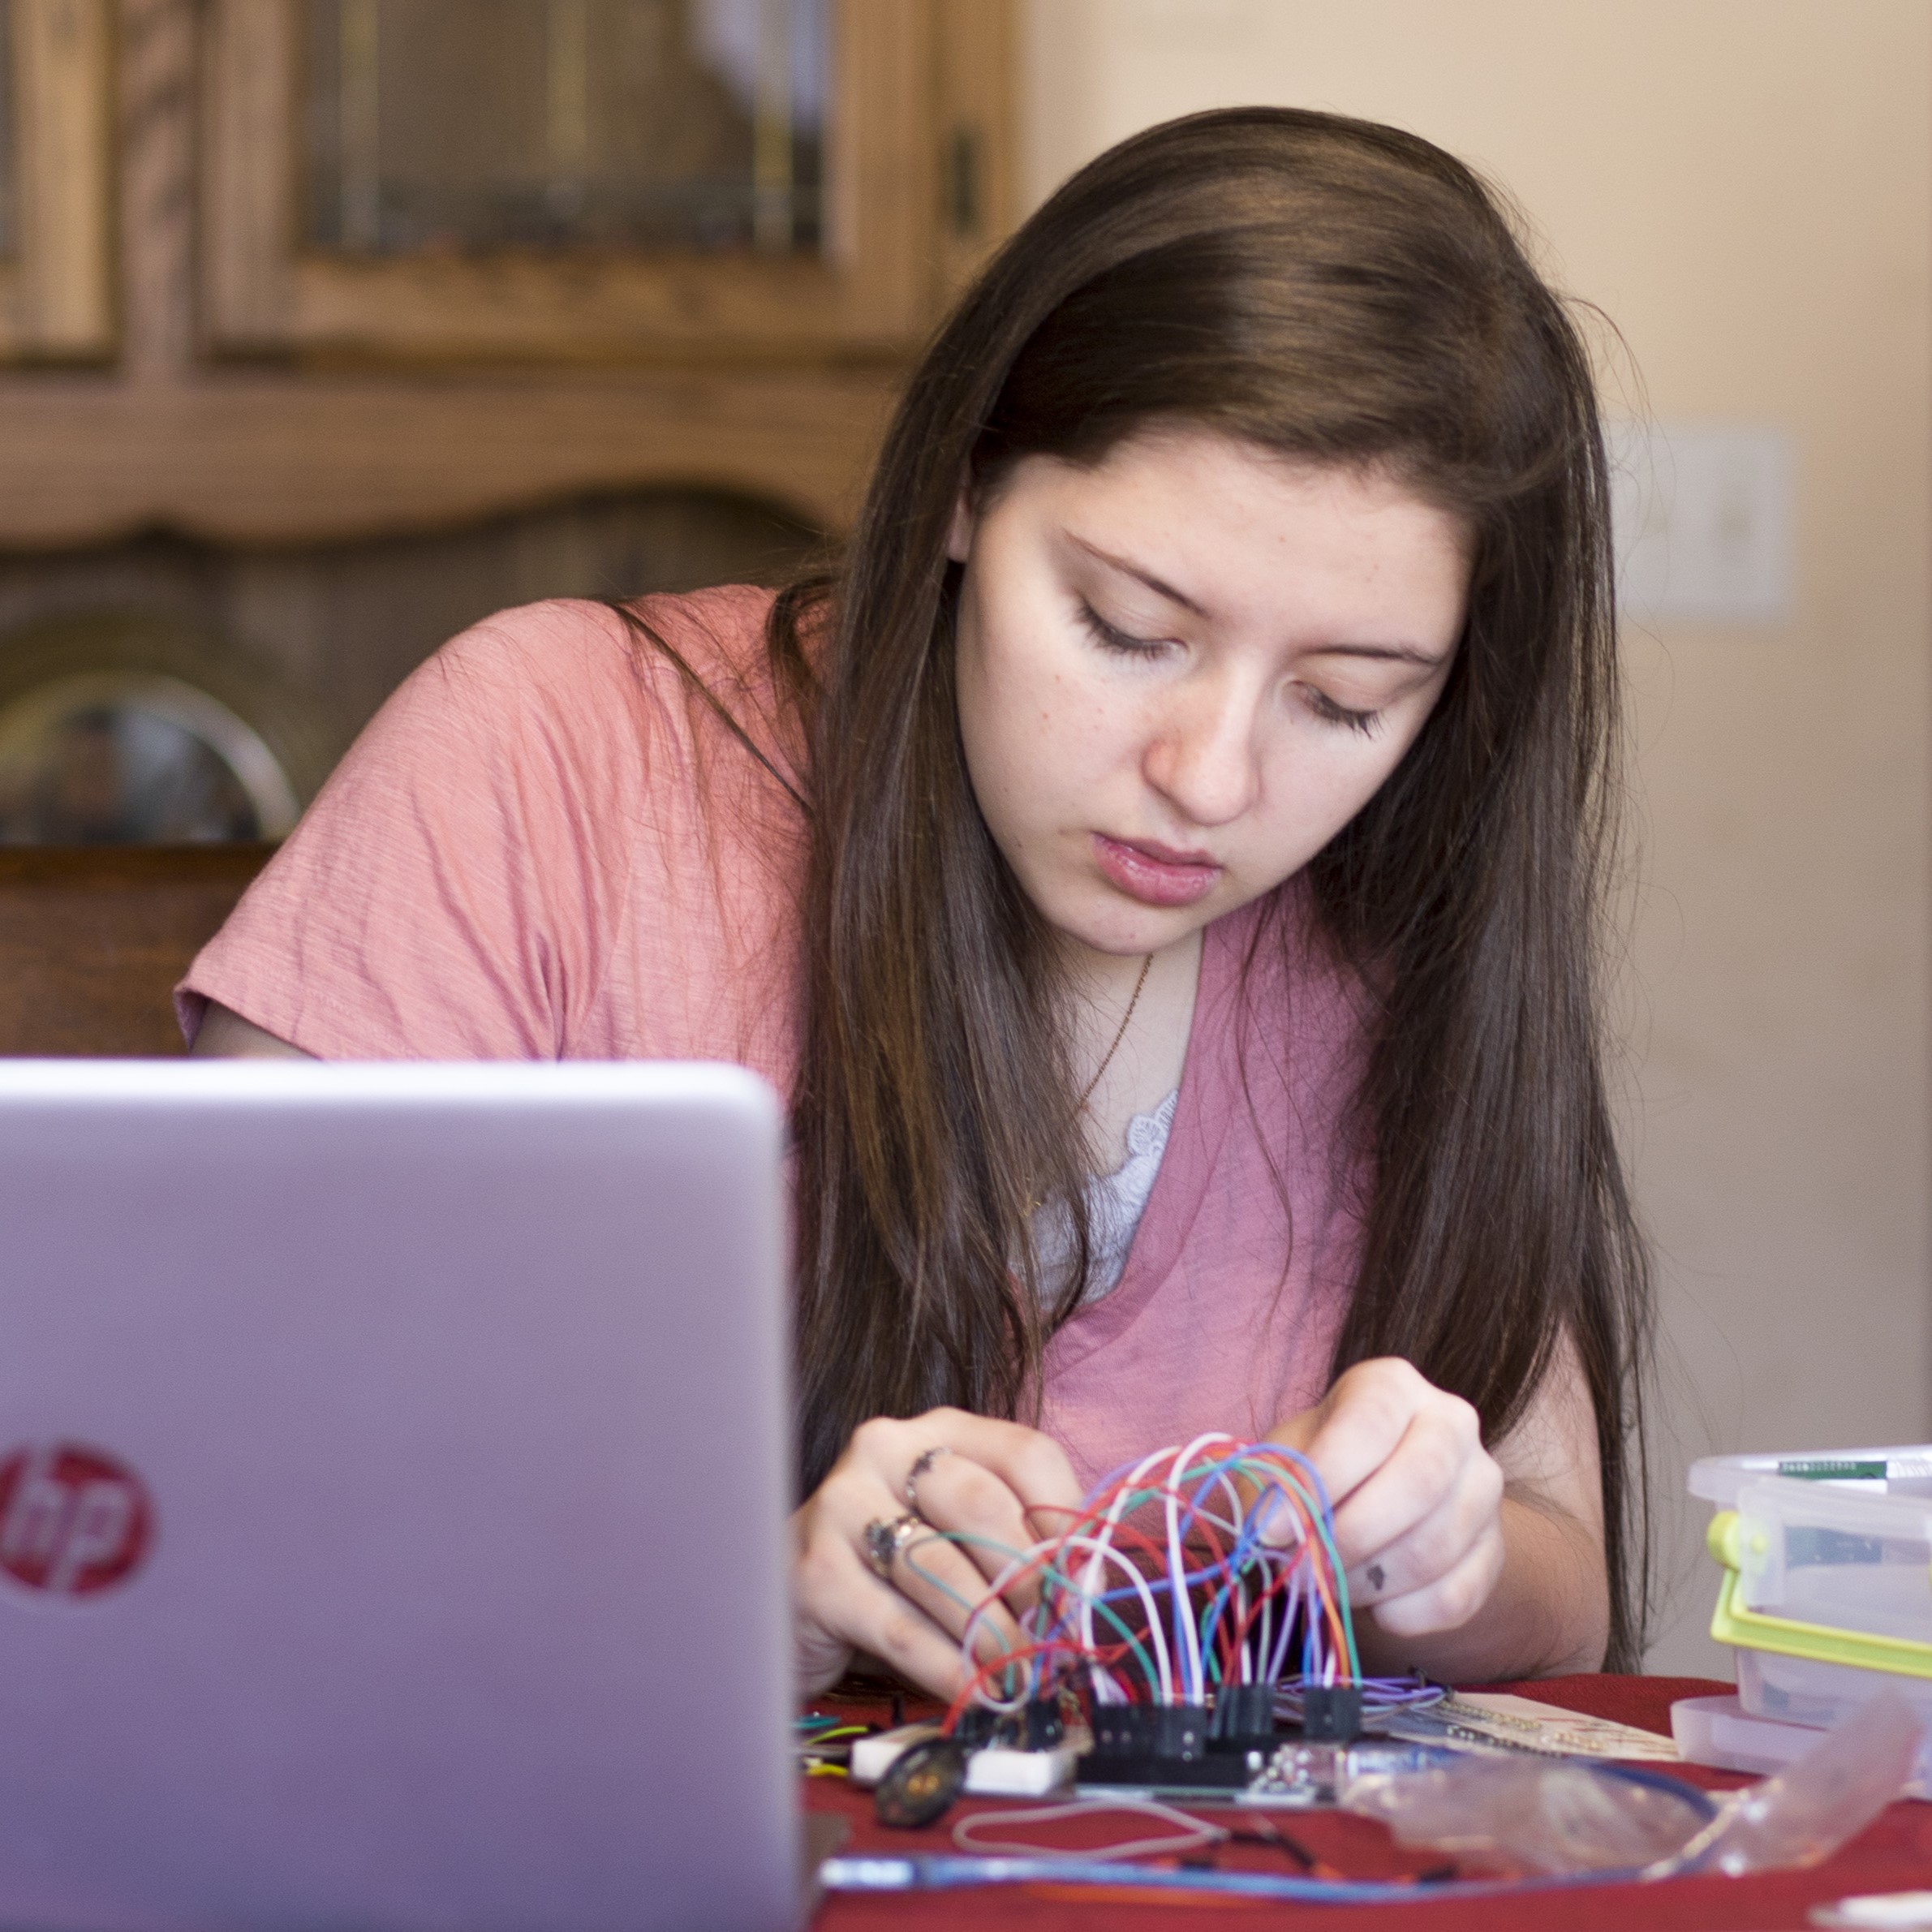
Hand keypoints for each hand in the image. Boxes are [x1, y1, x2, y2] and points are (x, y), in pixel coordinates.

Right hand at [791, 1407, 1082, 1699]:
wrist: (794, 1604)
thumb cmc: (896, 1572)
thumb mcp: (961, 1541)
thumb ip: (1021, 1547)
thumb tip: (1087, 1584)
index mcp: (938, 1430)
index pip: (1025, 1452)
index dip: (1066, 1520)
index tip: (1084, 1583)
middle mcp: (885, 1448)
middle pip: (983, 1505)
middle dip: (1030, 1580)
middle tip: (1053, 1637)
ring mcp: (841, 1504)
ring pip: (941, 1570)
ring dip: (993, 1635)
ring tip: (1023, 1676)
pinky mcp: (814, 1571)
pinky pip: (900, 1627)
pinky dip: (947, 1668)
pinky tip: (975, 1693)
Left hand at [1266, 1357, 1504, 1643]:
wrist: (1371, 1505)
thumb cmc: (1318, 1471)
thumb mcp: (1284, 1462)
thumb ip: (1276, 1489)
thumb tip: (1273, 1532)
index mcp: (1393, 1386)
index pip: (1368, 1424)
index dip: (1321, 1480)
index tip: (1273, 1530)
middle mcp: (1452, 1422)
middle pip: (1420, 1481)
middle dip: (1352, 1536)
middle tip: (1305, 1568)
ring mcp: (1483, 1485)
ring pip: (1436, 1546)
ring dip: (1370, 1582)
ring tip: (1331, 1585)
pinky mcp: (1495, 1549)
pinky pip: (1457, 1595)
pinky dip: (1405, 1614)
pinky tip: (1375, 1606)